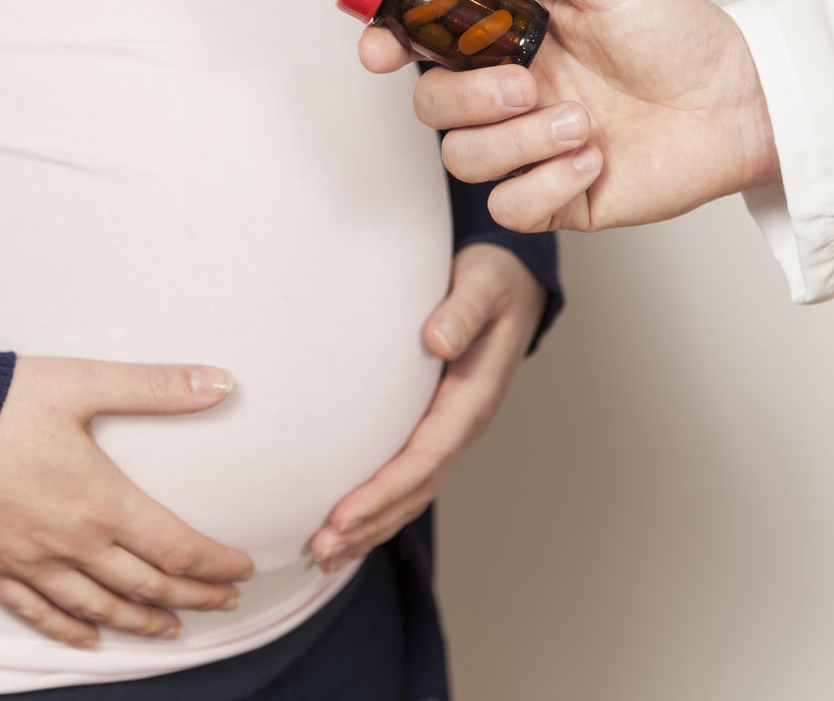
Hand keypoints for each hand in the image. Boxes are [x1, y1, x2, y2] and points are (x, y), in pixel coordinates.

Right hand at [0, 357, 254, 648]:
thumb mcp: (79, 382)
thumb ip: (154, 386)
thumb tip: (220, 382)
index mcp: (100, 501)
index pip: (176, 547)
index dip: (214, 564)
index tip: (242, 569)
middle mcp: (70, 543)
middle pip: (146, 585)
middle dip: (193, 597)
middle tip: (226, 603)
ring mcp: (27, 562)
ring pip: (97, 607)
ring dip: (140, 621)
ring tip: (171, 628)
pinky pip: (36, 612)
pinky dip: (69, 630)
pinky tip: (89, 639)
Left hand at [308, 243, 544, 571]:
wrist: (511, 280)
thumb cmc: (494, 280)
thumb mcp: (484, 284)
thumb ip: (463, 311)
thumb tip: (440, 340)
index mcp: (472, 398)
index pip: (426, 457)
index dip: (385, 491)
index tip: (344, 515)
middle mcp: (462, 423)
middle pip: (416, 488)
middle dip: (370, 523)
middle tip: (322, 548)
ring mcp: (448, 428)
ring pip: (411, 491)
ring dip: (371, 526)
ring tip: (325, 555)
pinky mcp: (433, 424)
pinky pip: (406, 475)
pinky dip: (377, 506)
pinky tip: (345, 526)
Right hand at [359, 0, 779, 231]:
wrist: (739, 99)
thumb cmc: (678, 34)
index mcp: (510, 39)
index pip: (422, 43)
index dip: (386, 43)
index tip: (381, 48)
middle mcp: (512, 95)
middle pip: (430, 106)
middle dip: (469, 98)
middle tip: (528, 85)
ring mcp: (531, 150)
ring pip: (462, 160)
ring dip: (517, 142)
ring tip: (583, 124)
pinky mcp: (558, 199)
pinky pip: (508, 208)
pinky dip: (545, 184)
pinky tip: (593, 159)